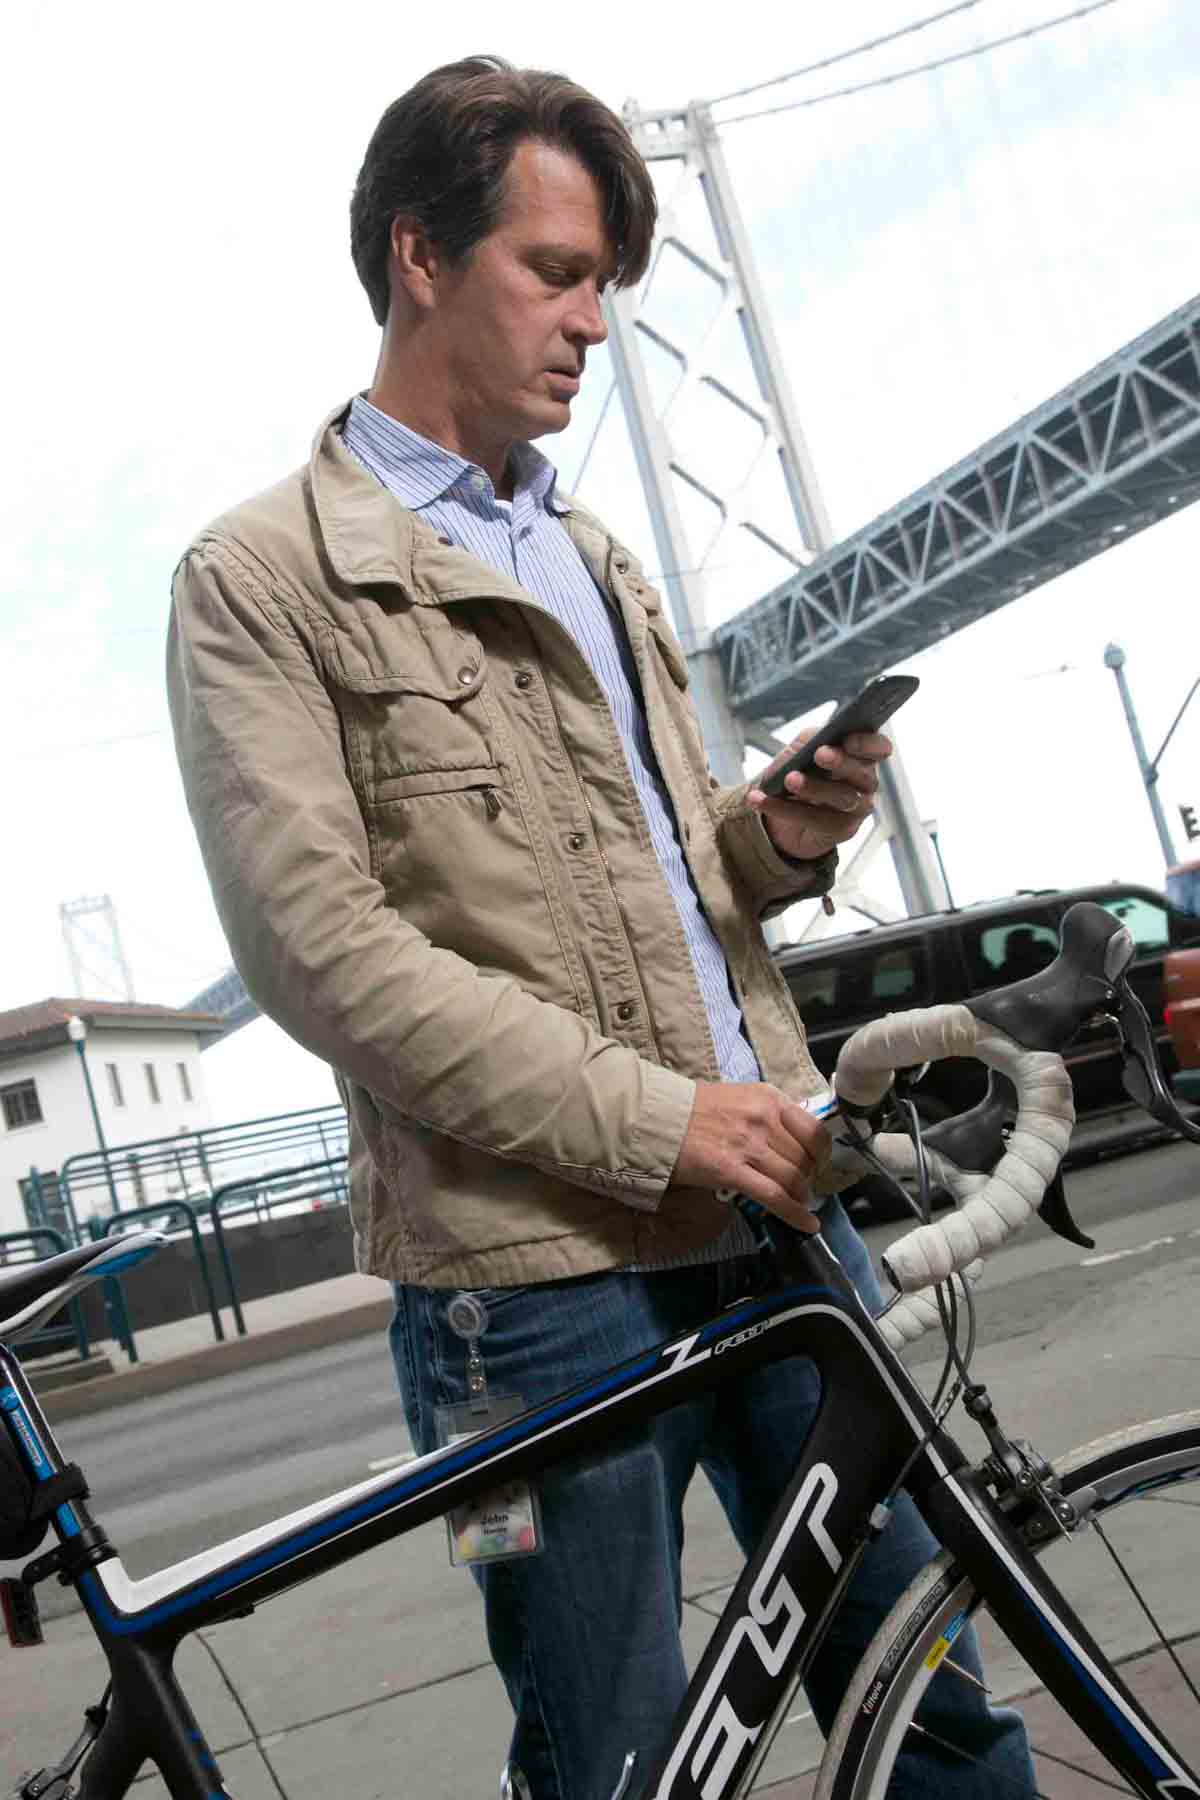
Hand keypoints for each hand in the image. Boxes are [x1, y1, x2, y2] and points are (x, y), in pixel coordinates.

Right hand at [670, 1082, 830, 1231]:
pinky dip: (796, 1214)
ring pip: (794, 1179)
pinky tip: (808, 1224)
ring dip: (800, 1196)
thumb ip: (767, 1115)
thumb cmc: (694, 1109)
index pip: (814, 1131)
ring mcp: (749, 1144)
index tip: (816, 1165)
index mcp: (768, 1098)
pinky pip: (775, 1196)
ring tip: (796, 1202)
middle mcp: (764, 1118)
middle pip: (805, 1159)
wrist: (657, 1117)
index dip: (821, 1155)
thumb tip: (790, 1141)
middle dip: (808, 1179)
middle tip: (800, 1188)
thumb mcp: (740, 1098)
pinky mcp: (731, 1170)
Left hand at [746, 730, 891, 863]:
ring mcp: (857, 808)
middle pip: (862, 773)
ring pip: (842, 797)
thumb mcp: (801, 749)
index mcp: (861, 755)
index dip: (868, 743)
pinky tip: (760, 800)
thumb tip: (813, 741)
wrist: (785, 811)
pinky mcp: (841, 830)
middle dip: (841, 762)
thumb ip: (810, 740)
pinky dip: (784, 809)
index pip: (879, 747)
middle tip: (819, 754)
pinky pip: (814, 819)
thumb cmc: (801, 770)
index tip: (848, 740)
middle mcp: (866, 782)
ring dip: (813, 787)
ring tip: (789, 779)